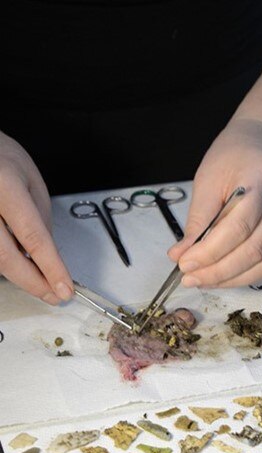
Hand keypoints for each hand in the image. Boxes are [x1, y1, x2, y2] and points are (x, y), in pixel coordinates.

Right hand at [0, 131, 72, 303]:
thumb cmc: (1, 157)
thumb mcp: (31, 180)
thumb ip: (40, 217)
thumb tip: (48, 255)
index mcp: (5, 187)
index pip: (32, 236)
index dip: (50, 267)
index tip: (64, 288)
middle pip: (5, 257)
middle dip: (33, 282)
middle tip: (53, 295)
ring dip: (18, 274)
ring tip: (40, 279)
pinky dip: (4, 262)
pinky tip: (18, 263)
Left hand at [167, 118, 261, 287]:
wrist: (261, 145)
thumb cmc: (232, 158)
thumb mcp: (208, 179)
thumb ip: (198, 220)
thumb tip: (182, 255)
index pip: (239, 225)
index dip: (211, 251)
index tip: (185, 263)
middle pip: (257, 247)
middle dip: (220, 269)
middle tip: (192, 277)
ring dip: (236, 278)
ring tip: (207, 281)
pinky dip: (251, 274)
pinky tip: (228, 276)